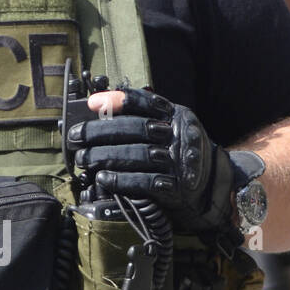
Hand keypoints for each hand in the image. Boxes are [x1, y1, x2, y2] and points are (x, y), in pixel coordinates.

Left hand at [67, 88, 236, 236]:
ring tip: (84, 158)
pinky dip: (120, 180)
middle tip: (76, 137)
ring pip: (136, 155)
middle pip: (135, 128)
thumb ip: (144, 118)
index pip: (146, 102)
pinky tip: (102, 179)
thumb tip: (102, 106)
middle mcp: (179, 136)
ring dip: (104, 156)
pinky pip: (143, 182)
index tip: (93, 103)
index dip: (118, 101)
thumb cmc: (180, 155)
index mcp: (177, 117)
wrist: (212, 188)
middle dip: (100, 132)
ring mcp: (178, 162)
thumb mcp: (170, 129)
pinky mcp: (175, 187)